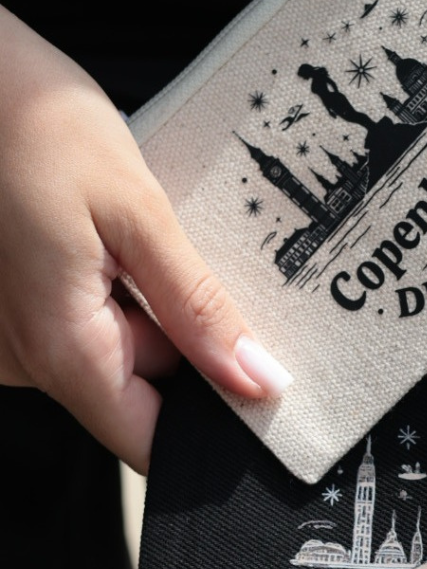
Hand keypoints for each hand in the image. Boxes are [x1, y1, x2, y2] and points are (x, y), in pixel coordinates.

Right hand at [0, 7, 291, 472]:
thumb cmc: (37, 126)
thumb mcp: (137, 212)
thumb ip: (197, 306)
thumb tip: (255, 380)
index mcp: (58, 348)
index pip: (147, 442)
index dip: (211, 425)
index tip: (259, 386)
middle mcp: (24, 359)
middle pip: (138, 390)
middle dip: (182, 338)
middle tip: (183, 263)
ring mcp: (13, 338)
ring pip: (113, 352)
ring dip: (147, 307)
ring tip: (136, 237)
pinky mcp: (13, 312)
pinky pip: (84, 323)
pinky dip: (114, 290)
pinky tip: (109, 238)